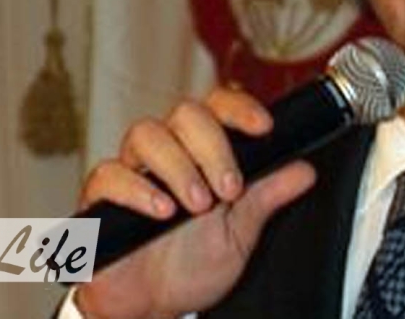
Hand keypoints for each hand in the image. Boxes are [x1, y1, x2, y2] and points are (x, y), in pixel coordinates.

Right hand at [73, 86, 316, 318]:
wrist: (152, 308)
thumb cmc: (191, 266)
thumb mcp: (240, 233)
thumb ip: (267, 197)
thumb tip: (304, 170)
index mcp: (201, 152)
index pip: (218, 107)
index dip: (240, 108)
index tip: (265, 127)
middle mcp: (167, 152)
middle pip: (185, 113)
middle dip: (212, 147)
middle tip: (228, 189)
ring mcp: (132, 170)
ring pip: (146, 134)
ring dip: (178, 167)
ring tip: (197, 205)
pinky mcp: (100, 198)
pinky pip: (109, 174)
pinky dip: (136, 189)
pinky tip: (160, 211)